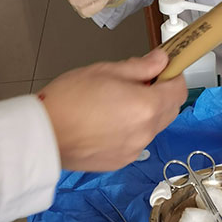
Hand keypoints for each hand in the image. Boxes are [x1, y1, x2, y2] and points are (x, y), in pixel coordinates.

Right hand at [38, 49, 185, 170]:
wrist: (42, 134)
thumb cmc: (68, 98)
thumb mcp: (105, 71)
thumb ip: (140, 67)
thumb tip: (161, 61)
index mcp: (146, 106)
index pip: (179, 90)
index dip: (174, 76)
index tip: (164, 69)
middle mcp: (146, 132)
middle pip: (170, 110)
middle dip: (162, 95)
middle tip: (140, 83)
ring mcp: (135, 150)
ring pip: (153, 127)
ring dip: (146, 113)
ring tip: (118, 103)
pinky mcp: (121, 161)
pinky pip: (137, 141)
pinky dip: (132, 130)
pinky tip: (108, 122)